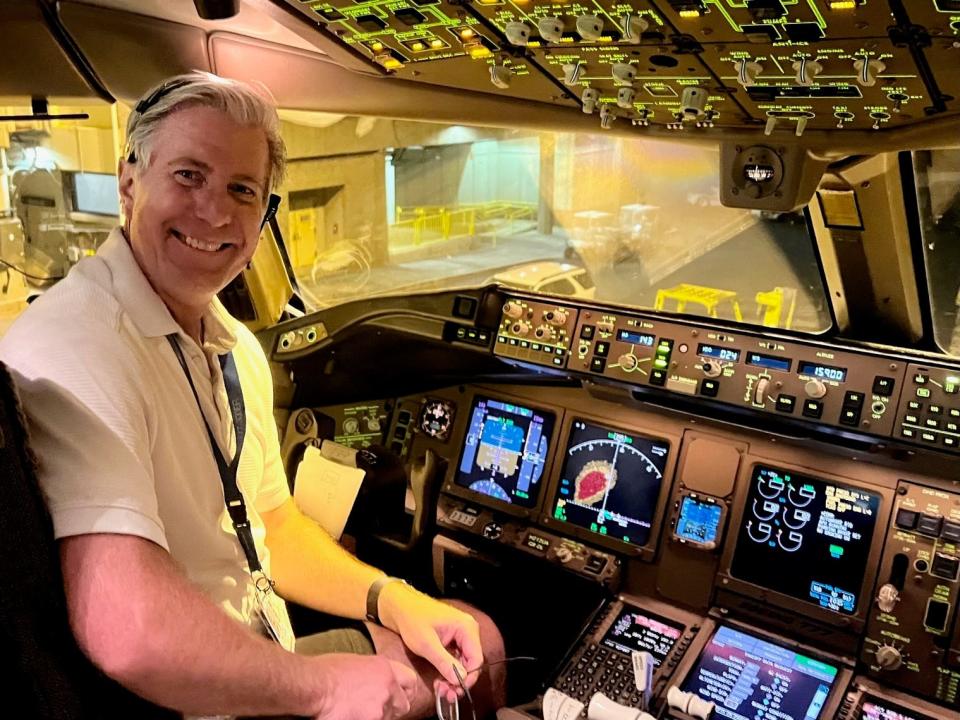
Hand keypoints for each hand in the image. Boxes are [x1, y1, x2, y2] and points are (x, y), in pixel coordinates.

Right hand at [310, 653, 417, 719]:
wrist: (315, 686)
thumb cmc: (326, 671)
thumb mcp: (357, 662)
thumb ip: (374, 673)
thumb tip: (375, 682)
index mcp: (385, 668)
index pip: (410, 682)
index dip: (404, 691)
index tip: (399, 696)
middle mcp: (388, 687)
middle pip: (403, 706)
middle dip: (392, 709)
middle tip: (374, 709)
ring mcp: (382, 707)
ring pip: (388, 718)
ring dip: (376, 717)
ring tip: (356, 711)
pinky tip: (352, 716)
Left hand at [378, 583, 483, 699]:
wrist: (397, 606)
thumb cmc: (411, 618)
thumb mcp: (426, 644)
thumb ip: (444, 662)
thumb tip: (459, 680)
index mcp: (466, 627)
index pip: (476, 659)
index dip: (468, 677)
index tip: (455, 691)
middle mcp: (466, 630)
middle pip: (470, 662)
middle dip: (459, 680)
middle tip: (445, 694)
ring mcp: (458, 634)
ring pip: (462, 663)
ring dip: (452, 678)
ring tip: (440, 690)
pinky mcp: (450, 639)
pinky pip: (454, 659)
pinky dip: (448, 671)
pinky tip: (439, 681)